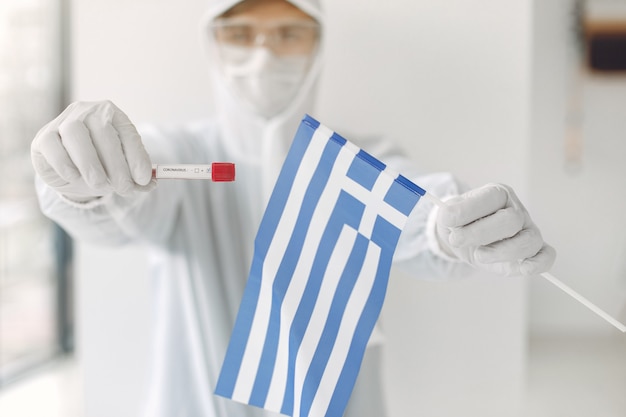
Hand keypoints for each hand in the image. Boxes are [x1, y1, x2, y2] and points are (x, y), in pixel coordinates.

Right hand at [31, 100, 153, 201]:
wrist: (70, 169)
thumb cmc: (101, 164)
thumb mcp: (122, 170)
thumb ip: (136, 177)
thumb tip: (150, 184)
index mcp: (112, 115)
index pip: (127, 132)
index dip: (137, 156)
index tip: (143, 179)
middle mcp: (88, 112)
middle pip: (103, 131)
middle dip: (116, 164)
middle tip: (123, 188)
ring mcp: (63, 121)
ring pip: (75, 133)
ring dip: (91, 164)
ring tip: (101, 185)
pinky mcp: (43, 137)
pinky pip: (52, 146)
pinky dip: (66, 164)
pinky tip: (75, 177)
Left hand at [435, 183, 555, 275]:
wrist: (463, 238)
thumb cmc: (459, 223)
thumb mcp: (447, 214)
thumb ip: (449, 213)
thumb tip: (450, 215)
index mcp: (497, 194)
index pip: (492, 198)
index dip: (469, 212)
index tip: (449, 224)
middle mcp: (516, 210)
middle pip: (511, 220)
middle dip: (480, 234)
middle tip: (458, 240)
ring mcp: (528, 230)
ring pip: (528, 241)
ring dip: (500, 252)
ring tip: (479, 255)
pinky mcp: (532, 251)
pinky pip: (546, 255)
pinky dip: (538, 263)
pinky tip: (524, 268)